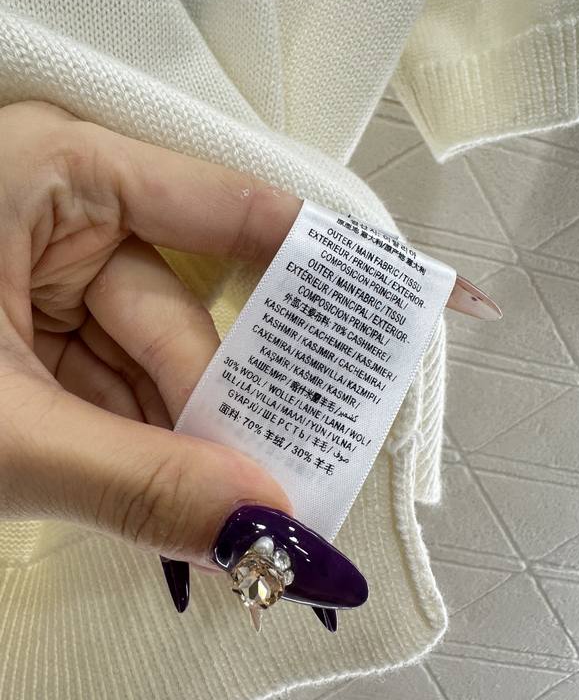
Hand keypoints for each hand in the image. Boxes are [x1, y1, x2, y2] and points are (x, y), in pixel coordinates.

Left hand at [0, 100, 299, 567]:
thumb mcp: (4, 432)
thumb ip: (142, 483)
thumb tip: (270, 528)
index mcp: (58, 172)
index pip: (235, 209)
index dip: (328, 263)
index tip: (416, 300)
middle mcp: (63, 207)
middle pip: (191, 311)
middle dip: (233, 409)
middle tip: (301, 483)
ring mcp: (46, 268)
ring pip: (154, 362)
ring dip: (184, 444)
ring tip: (230, 518)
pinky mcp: (30, 325)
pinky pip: (115, 383)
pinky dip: (139, 445)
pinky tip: (166, 500)